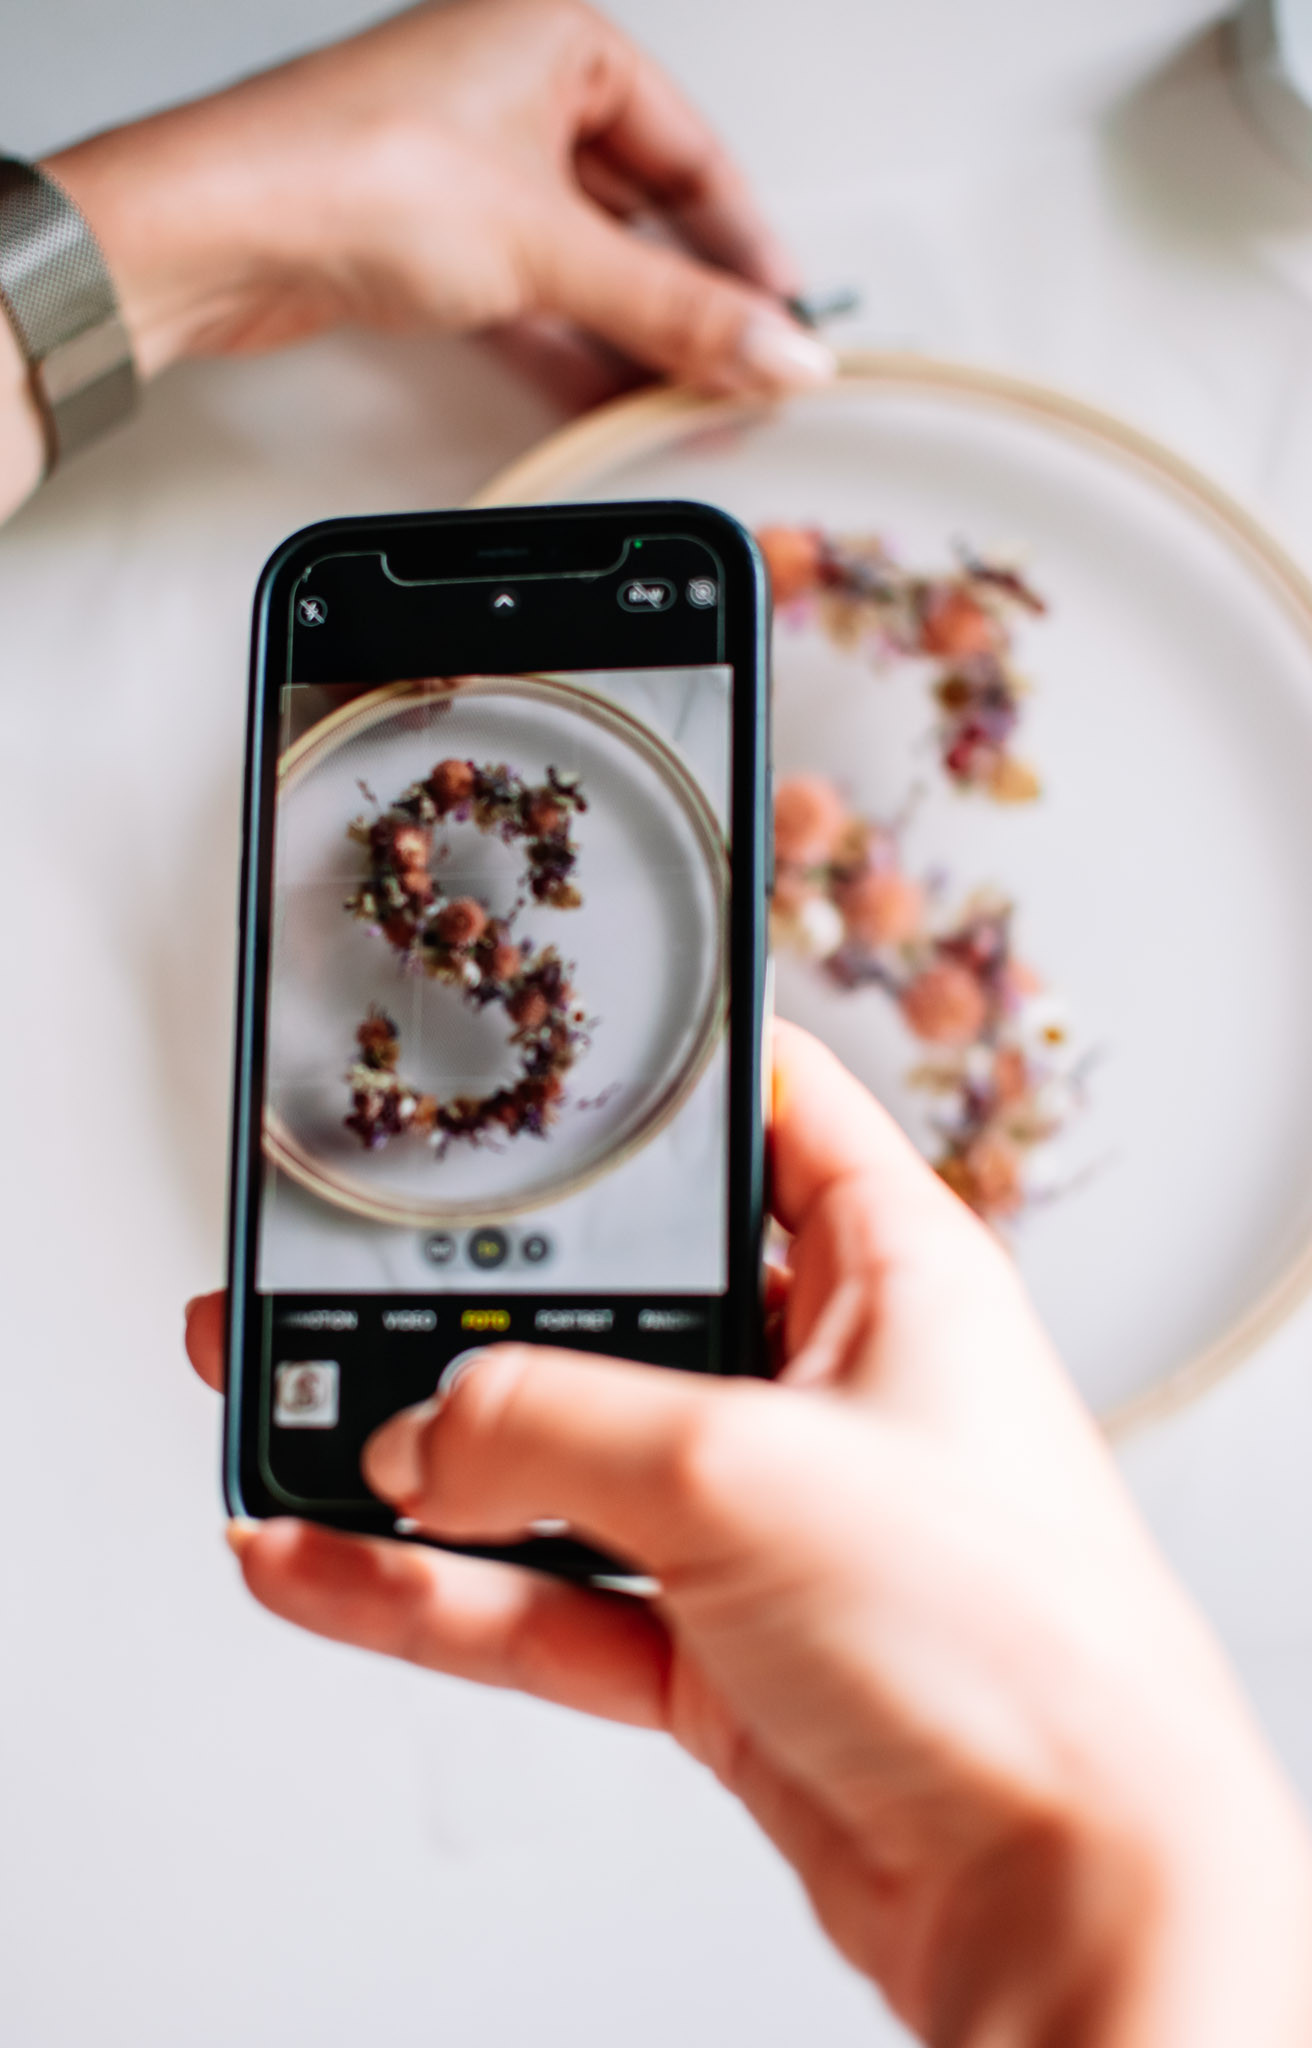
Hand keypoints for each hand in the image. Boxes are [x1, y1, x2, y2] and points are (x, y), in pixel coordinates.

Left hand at [43, 0, 828, 398]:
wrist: (215, 233)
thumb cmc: (346, 171)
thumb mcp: (552, 248)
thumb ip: (678, 312)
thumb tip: (776, 351)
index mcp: (558, 39)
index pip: (694, 155)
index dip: (749, 249)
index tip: (788, 324)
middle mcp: (515, 91)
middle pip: (641, 213)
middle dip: (693, 303)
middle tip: (744, 372)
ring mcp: (470, 167)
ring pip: (585, 261)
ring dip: (635, 337)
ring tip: (687, 401)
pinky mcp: (429, 239)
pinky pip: (532, 295)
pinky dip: (572, 348)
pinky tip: (609, 400)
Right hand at [187, 1024, 1311, 2045]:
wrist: (1058, 1892)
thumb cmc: (1012, 1648)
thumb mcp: (746, 1472)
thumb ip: (553, 1429)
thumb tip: (420, 1434)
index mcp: (886, 1272)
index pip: (771, 1109)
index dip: (660, 1073)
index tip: (543, 1052)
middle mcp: (824, 1380)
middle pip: (623, 1302)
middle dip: (480, 1297)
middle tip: (350, 1268)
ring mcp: (763, 1518)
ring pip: (560, 1460)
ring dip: (423, 1457)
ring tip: (286, 1417)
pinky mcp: (715, 1643)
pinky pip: (543, 1597)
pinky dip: (431, 1590)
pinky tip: (320, 1564)